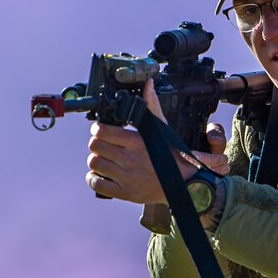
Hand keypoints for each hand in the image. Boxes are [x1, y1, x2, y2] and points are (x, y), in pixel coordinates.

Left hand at [85, 79, 229, 202]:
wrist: (183, 185)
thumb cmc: (172, 156)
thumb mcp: (162, 129)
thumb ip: (151, 106)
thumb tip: (149, 84)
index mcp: (137, 142)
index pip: (102, 131)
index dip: (98, 129)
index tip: (102, 130)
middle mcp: (129, 159)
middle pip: (94, 146)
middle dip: (97, 144)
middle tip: (104, 145)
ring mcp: (126, 177)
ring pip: (94, 163)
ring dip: (96, 161)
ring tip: (105, 160)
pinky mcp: (123, 193)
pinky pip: (96, 183)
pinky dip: (95, 179)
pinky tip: (103, 175)